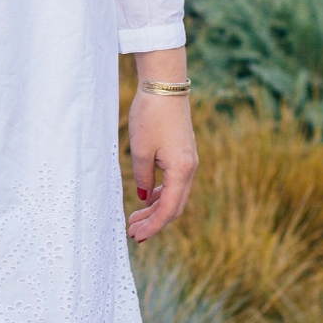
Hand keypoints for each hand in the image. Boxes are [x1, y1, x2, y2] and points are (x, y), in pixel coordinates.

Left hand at [127, 70, 197, 245]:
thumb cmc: (151, 116)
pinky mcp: (184, 153)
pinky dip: (161, 194)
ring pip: (175, 195)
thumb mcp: (140, 151)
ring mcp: (189, 161)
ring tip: (135, 218)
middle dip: (154, 222)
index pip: (169, 210)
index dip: (153, 226)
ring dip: (156, 208)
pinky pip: (175, 182)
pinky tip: (146, 197)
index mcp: (181, 170)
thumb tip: (143, 197)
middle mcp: (190, 168)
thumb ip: (142, 178)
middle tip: (132, 232)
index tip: (136, 236)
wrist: (165, 86)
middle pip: (174, 206)